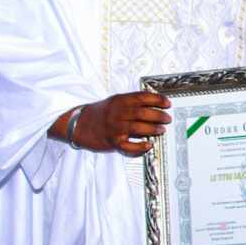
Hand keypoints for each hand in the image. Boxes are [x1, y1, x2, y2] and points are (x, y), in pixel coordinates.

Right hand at [50, 92, 170, 155]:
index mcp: (118, 101)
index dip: (156, 100)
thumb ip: (131, 102)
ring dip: (152, 129)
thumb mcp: (114, 102)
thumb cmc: (100, 113)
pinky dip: (139, 146)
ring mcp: (113, 128)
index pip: (141, 97)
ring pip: (136, 128)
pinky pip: (127, 146)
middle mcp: (116, 113)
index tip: (167, 103)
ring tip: (161, 130)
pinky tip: (148, 145)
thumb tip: (153, 103)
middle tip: (167, 118)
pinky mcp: (111, 142)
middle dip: (157, 115)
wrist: (78, 125)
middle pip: (140, 112)